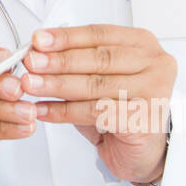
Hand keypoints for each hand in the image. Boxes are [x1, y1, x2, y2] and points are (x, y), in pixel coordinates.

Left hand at [20, 24, 175, 185]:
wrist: (143, 151)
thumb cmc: (121, 108)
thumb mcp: (100, 76)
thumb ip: (77, 60)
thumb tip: (38, 50)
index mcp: (142, 44)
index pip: (99, 34)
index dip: (66, 37)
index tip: (38, 40)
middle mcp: (154, 64)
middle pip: (98, 58)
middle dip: (58, 61)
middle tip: (30, 62)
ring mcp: (154, 91)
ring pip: (95, 85)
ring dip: (57, 85)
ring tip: (31, 85)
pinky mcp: (145, 119)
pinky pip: (95, 112)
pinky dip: (64, 111)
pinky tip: (44, 110)